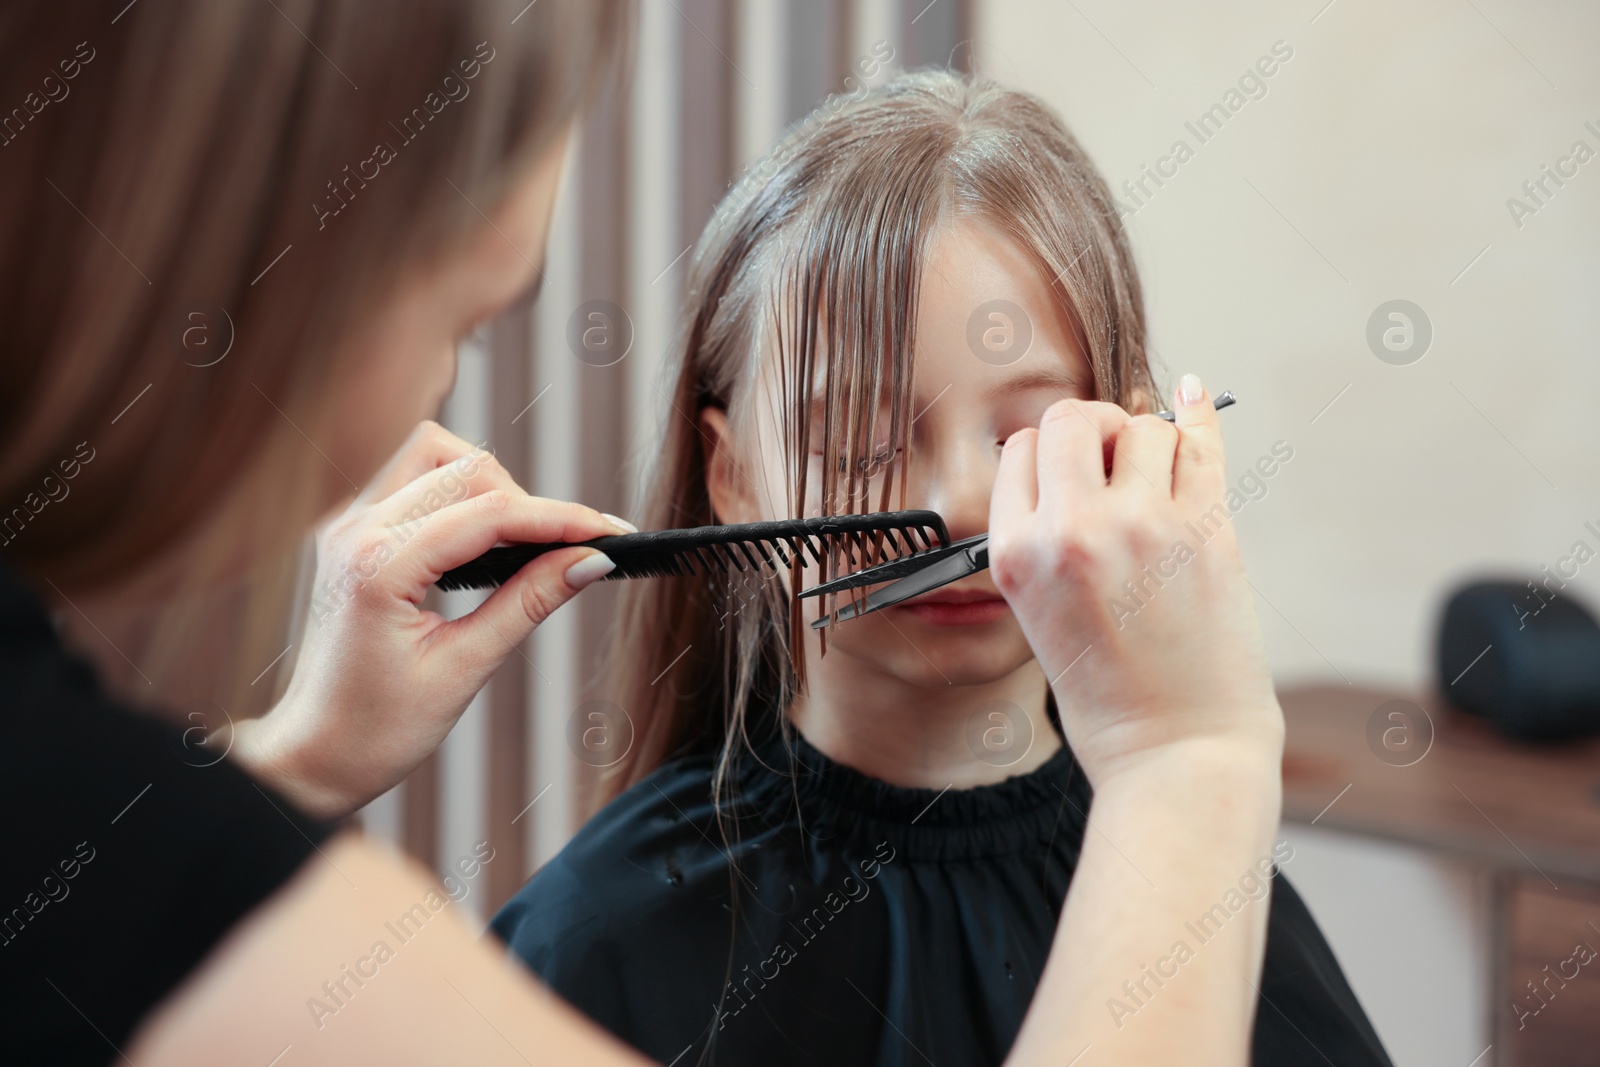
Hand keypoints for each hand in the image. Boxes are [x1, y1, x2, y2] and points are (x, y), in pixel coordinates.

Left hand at [231, 421, 629, 818]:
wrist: (311, 754)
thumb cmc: (376, 728)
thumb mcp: (463, 668)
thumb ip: (528, 603)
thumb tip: (591, 562)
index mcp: (378, 566)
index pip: (490, 513)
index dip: (560, 519)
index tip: (610, 532)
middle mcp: (356, 530)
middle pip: (465, 468)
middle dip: (528, 503)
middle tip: (570, 551)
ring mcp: (348, 524)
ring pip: (436, 456)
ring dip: (489, 486)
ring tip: (523, 542)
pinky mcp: (352, 531)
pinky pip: (413, 479)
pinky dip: (459, 496)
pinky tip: (483, 541)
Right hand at [988, 375, 1282, 788]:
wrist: (1176, 752)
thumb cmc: (1111, 700)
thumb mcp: (1040, 617)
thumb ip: (1046, 542)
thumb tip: (1078, 463)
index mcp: (1016, 556)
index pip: (1020, 451)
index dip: (1049, 453)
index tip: (1074, 468)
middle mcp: (1069, 531)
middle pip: (1070, 418)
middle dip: (1093, 427)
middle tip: (1115, 457)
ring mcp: (1139, 526)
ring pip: (1140, 424)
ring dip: (1149, 438)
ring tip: (1159, 474)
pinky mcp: (1203, 531)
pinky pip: (1200, 443)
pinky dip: (1199, 416)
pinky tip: (1196, 400)